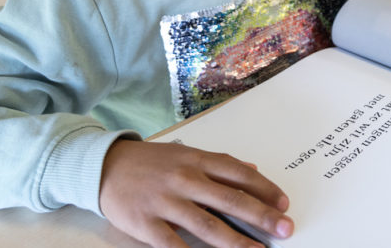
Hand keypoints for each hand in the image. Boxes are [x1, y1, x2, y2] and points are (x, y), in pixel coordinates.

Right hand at [100, 139, 293, 247]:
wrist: (105, 166)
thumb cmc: (151, 162)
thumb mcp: (186, 153)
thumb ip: (219, 164)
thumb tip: (253, 170)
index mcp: (197, 160)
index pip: (239, 174)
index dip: (265, 189)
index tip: (284, 204)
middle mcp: (185, 179)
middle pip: (230, 200)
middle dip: (261, 216)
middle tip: (285, 229)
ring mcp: (166, 202)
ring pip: (207, 225)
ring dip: (236, 242)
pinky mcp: (146, 223)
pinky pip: (173, 245)